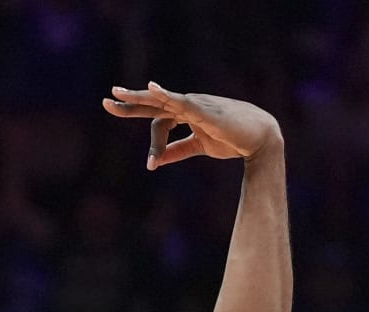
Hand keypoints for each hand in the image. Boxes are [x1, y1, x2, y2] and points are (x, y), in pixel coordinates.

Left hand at [102, 83, 281, 167]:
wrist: (261, 138)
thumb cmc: (233, 139)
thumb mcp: (200, 147)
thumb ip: (178, 151)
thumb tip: (154, 162)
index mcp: (185, 115)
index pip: (159, 122)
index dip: (153, 144)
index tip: (151, 165)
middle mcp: (187, 106)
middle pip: (153, 103)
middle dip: (130, 102)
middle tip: (107, 102)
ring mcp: (195, 105)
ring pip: (162, 99)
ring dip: (140, 97)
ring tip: (118, 94)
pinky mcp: (205, 110)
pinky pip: (182, 101)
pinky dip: (167, 95)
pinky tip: (153, 89)